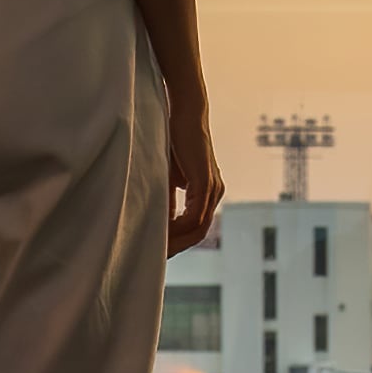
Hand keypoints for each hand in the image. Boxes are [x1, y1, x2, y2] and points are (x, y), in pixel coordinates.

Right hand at [163, 101, 225, 254]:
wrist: (185, 114)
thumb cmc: (174, 140)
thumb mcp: (168, 176)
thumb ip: (168, 198)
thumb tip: (158, 221)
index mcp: (207, 193)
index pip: (196, 226)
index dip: (178, 240)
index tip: (159, 250)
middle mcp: (214, 193)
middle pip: (199, 233)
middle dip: (178, 246)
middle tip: (157, 258)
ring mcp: (213, 189)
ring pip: (199, 228)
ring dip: (177, 240)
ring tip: (157, 249)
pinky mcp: (206, 183)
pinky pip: (195, 216)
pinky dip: (179, 227)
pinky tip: (163, 232)